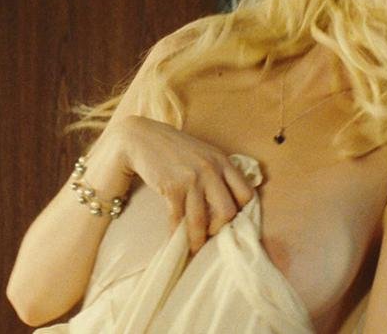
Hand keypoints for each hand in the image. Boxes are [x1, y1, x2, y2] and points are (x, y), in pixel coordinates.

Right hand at [108, 115, 256, 254]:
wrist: (141, 137)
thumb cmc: (172, 147)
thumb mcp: (203, 153)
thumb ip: (217, 171)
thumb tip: (226, 200)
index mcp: (222, 161)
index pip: (245, 193)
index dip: (240, 212)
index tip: (231, 221)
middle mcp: (211, 170)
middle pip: (228, 211)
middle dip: (221, 229)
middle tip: (212, 236)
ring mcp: (192, 179)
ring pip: (202, 221)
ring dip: (198, 240)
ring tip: (195, 249)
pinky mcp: (172, 188)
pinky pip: (179, 219)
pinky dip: (177, 234)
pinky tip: (175, 241)